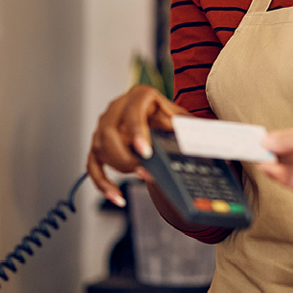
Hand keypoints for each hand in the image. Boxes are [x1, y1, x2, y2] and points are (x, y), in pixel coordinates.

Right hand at [86, 85, 186, 206]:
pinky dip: (103, 183)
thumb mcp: (182, 119)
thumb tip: (198, 141)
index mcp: (139, 95)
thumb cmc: (170, 118)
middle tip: (145, 172)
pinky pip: (93, 165)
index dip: (136, 132)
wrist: (160, 120)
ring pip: (100, 149)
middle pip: (109, 132)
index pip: (132, 112)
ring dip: (119, 167)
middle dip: (126, 156)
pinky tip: (117, 197)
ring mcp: (104, 126)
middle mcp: (116, 108)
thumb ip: (186, 128)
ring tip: (142, 176)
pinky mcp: (98, 145)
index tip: (145, 152)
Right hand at [259, 122, 292, 206]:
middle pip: (292, 158)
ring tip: (258, 160)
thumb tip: (268, 140)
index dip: (277, 142)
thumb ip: (288, 140)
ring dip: (274, 167)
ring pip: (292, 173)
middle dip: (273, 155)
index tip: (259, 141)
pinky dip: (282, 178)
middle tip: (252, 151)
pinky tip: (270, 169)